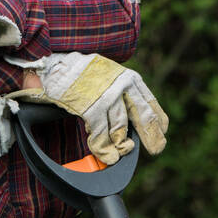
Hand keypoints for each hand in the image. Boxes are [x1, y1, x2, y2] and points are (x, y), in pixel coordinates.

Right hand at [3, 52, 168, 163]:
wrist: (56, 62)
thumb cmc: (82, 73)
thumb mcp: (108, 76)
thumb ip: (120, 92)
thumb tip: (129, 118)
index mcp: (129, 78)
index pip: (149, 101)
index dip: (158, 119)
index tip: (162, 131)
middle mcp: (122, 85)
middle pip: (143, 116)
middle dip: (151, 135)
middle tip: (157, 149)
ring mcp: (107, 96)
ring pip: (121, 127)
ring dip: (121, 145)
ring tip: (120, 155)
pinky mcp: (90, 106)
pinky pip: (101, 133)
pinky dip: (104, 147)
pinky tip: (106, 155)